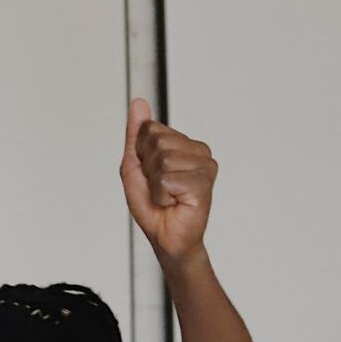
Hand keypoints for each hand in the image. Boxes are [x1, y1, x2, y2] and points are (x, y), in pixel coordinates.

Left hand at [120, 97, 216, 263]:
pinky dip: (161, 196)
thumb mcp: (135, 165)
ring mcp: (205, 167)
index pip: (150, 128)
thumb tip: (138, 103)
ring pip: (162, 159)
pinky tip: (174, 203)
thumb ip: (136, 134)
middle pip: (157, 141)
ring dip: (154, 185)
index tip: (150, 174)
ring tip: (167, 196)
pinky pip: (166, 180)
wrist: (166, 238)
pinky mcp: (204, 184)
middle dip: (148, 169)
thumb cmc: (153, 205)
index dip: (141, 154)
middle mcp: (200, 151)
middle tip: (159, 188)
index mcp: (184, 143)